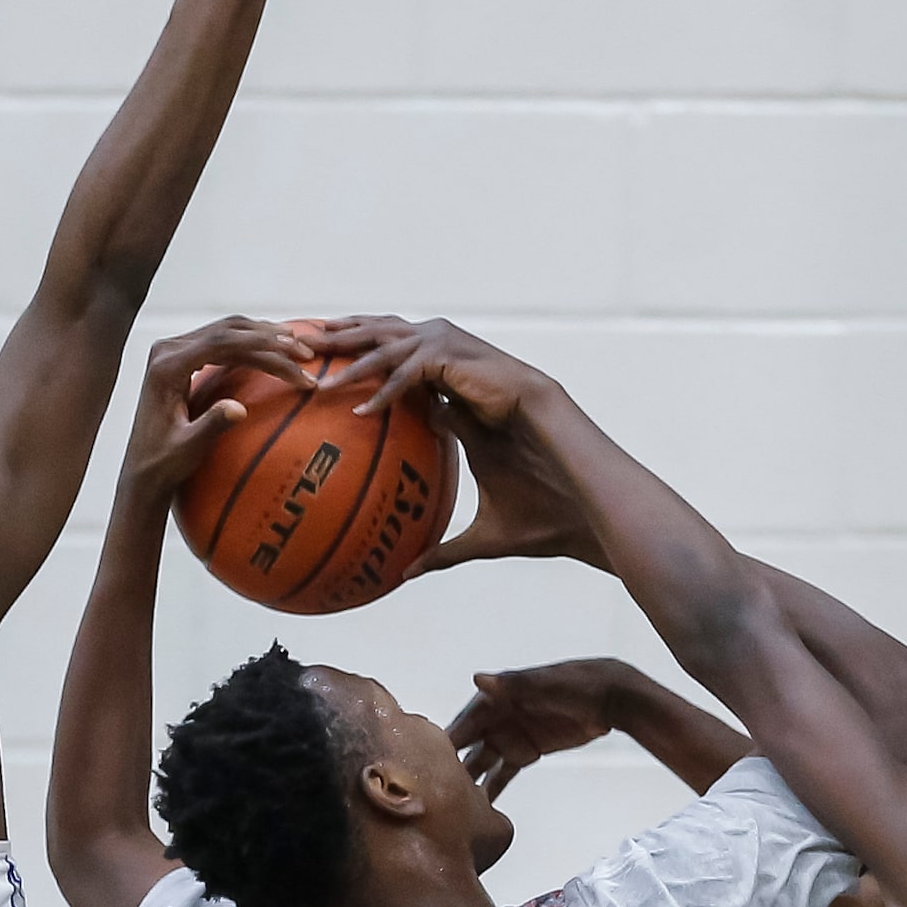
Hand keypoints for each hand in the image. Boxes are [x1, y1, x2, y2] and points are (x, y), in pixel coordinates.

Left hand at [120, 316, 314, 504]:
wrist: (141, 470)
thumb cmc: (164, 464)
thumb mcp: (188, 450)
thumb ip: (211, 426)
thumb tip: (239, 409)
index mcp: (167, 367)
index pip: (221, 343)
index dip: (261, 346)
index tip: (293, 355)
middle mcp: (168, 351)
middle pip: (227, 330)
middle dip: (269, 337)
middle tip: (304, 349)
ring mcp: (174, 351)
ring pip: (226, 330)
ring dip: (263, 336)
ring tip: (299, 346)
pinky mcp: (183, 358)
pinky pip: (222, 342)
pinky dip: (251, 344)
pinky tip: (275, 350)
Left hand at [301, 316, 591, 573]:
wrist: (595, 513)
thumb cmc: (553, 523)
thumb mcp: (485, 537)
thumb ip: (444, 551)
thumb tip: (406, 574)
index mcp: (474, 408)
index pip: (414, 369)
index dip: (372, 364)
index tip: (328, 371)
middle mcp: (479, 381)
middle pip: (407, 338)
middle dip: (358, 332)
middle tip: (310, 338)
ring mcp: (492, 375)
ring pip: (416, 340)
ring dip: (367, 345)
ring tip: (323, 354)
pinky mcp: (502, 378)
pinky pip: (434, 367)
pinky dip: (397, 381)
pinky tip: (364, 404)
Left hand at [303, 314, 555, 425]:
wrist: (534, 410)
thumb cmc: (503, 421)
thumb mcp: (457, 420)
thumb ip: (437, 422)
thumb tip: (429, 435)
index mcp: (432, 342)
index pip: (381, 330)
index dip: (350, 331)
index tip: (318, 336)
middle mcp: (432, 334)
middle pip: (372, 330)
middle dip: (335, 336)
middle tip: (300, 343)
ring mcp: (439, 340)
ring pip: (383, 349)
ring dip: (349, 365)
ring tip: (320, 383)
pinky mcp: (447, 356)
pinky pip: (405, 375)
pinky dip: (383, 393)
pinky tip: (361, 412)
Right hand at [447, 659, 635, 798]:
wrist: (612, 698)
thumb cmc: (577, 683)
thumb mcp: (544, 684)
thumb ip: (511, 685)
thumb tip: (479, 679)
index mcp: (496, 698)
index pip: (462, 725)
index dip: (444, 745)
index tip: (425, 767)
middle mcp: (497, 718)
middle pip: (467, 748)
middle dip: (451, 769)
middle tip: (434, 796)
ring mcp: (511, 736)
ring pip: (482, 764)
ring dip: (469, 783)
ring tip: (452, 808)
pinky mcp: (527, 752)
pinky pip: (504, 773)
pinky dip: (493, 789)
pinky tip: (480, 808)